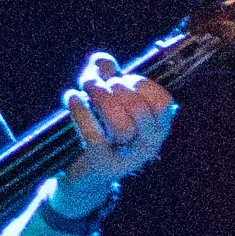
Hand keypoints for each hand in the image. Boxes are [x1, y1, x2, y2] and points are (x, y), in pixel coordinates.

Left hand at [46, 52, 175, 213]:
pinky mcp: (102, 163)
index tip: (121, 80)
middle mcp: (150, 144)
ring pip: (121, 126)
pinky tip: (72, 97)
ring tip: (86, 87)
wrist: (86, 173)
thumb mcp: (107, 97)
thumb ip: (106, 73)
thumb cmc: (101, 128)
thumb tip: (103, 62)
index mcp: (159, 127)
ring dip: (101, 99)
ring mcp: (128, 157)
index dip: (140, 84)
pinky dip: (81, 112)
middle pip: (140, 110)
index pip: (162, 101)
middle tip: (98, 85)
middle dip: (117, 89)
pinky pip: (94, 135)